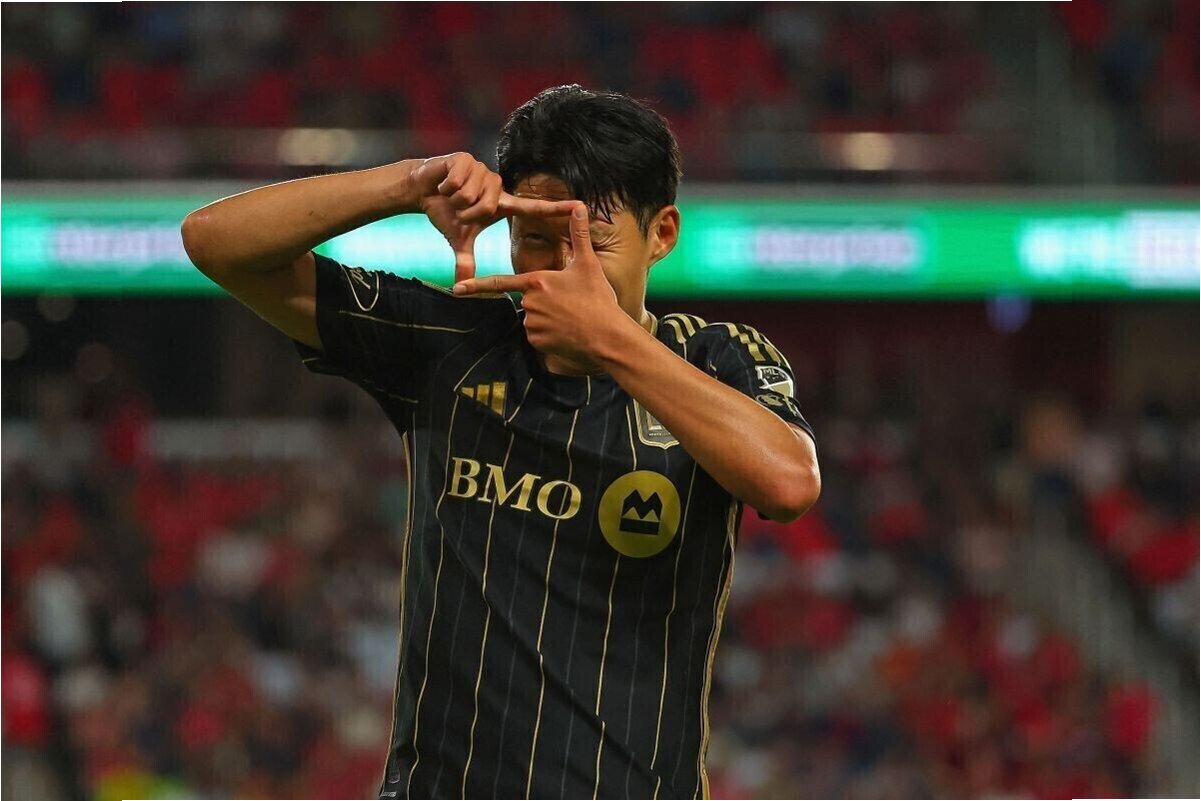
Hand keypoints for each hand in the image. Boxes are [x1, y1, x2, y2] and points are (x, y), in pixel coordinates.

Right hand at [408, 153, 576, 283]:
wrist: (422, 190)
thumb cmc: (445, 212)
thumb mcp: (458, 238)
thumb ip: (465, 260)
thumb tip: (462, 284)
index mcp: (502, 203)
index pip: (534, 207)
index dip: (557, 208)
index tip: (581, 206)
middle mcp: (497, 186)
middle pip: (488, 206)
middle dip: (467, 213)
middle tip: (458, 209)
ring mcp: (483, 170)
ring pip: (472, 194)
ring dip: (455, 200)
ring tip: (450, 195)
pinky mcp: (466, 159)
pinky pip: (458, 182)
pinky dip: (446, 187)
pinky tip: (444, 183)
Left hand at [453, 203, 623, 367]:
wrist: (607, 335)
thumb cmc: (597, 299)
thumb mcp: (588, 264)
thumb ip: (579, 235)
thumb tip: (580, 206)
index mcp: (536, 281)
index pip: (500, 282)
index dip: (476, 285)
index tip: (456, 288)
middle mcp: (529, 303)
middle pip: (528, 300)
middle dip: (545, 301)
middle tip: (571, 304)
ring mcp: (532, 324)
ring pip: (533, 318)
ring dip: (548, 318)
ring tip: (572, 318)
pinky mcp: (537, 342)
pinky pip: (538, 336)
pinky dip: (550, 335)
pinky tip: (567, 332)